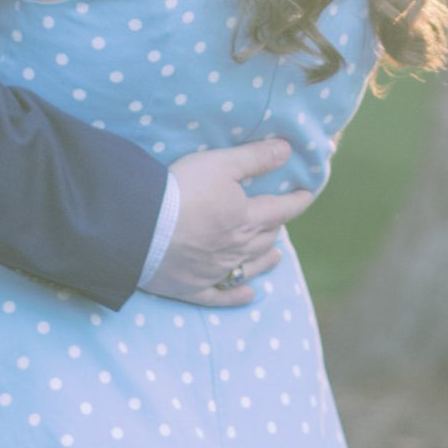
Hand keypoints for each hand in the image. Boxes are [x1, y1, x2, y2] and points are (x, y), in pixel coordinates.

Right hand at [146, 139, 316, 305]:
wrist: (141, 228)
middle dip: (275, 228)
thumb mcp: (221, 163)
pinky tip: (248, 296)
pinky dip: (236, 296)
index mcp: (246, 218)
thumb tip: (287, 150)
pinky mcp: (192, 287)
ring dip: (265, 261)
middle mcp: (236, 248)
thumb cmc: (181, 190)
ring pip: (249, 266)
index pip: (280, 209)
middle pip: (264, 239)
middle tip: (280, 221)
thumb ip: (255, 158)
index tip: (307, 196)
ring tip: (276, 257)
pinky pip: (220, 295)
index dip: (296, 202)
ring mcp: (215, 270)